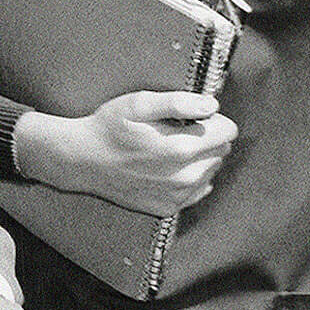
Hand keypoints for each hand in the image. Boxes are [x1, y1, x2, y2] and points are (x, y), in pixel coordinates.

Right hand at [14, 90, 236, 216]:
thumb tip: (211, 105)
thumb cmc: (108, 129)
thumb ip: (179, 102)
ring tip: (166, 148)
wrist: (82, 160)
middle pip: (221, 151)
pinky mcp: (169, 207)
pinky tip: (165, 167)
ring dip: (198, 158)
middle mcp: (184, 177)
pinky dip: (187, 177)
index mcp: (181, 149)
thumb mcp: (139, 103)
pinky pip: (197, 190)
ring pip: (211, 170)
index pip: (227, 132)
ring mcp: (177, 196)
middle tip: (175, 131)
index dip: (211, 119)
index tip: (191, 117)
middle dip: (206, 138)